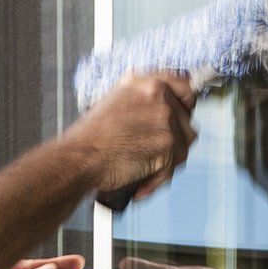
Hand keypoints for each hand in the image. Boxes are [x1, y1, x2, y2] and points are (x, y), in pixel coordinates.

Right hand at [67, 72, 197, 200]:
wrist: (80, 157)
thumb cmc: (90, 138)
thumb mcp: (115, 103)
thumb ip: (143, 103)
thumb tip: (166, 116)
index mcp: (146, 82)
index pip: (184, 87)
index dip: (185, 105)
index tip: (180, 120)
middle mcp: (158, 95)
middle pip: (186, 122)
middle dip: (174, 142)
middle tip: (156, 156)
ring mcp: (165, 118)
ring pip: (183, 146)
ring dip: (168, 163)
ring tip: (145, 172)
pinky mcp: (167, 143)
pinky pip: (172, 168)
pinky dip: (157, 181)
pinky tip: (140, 186)